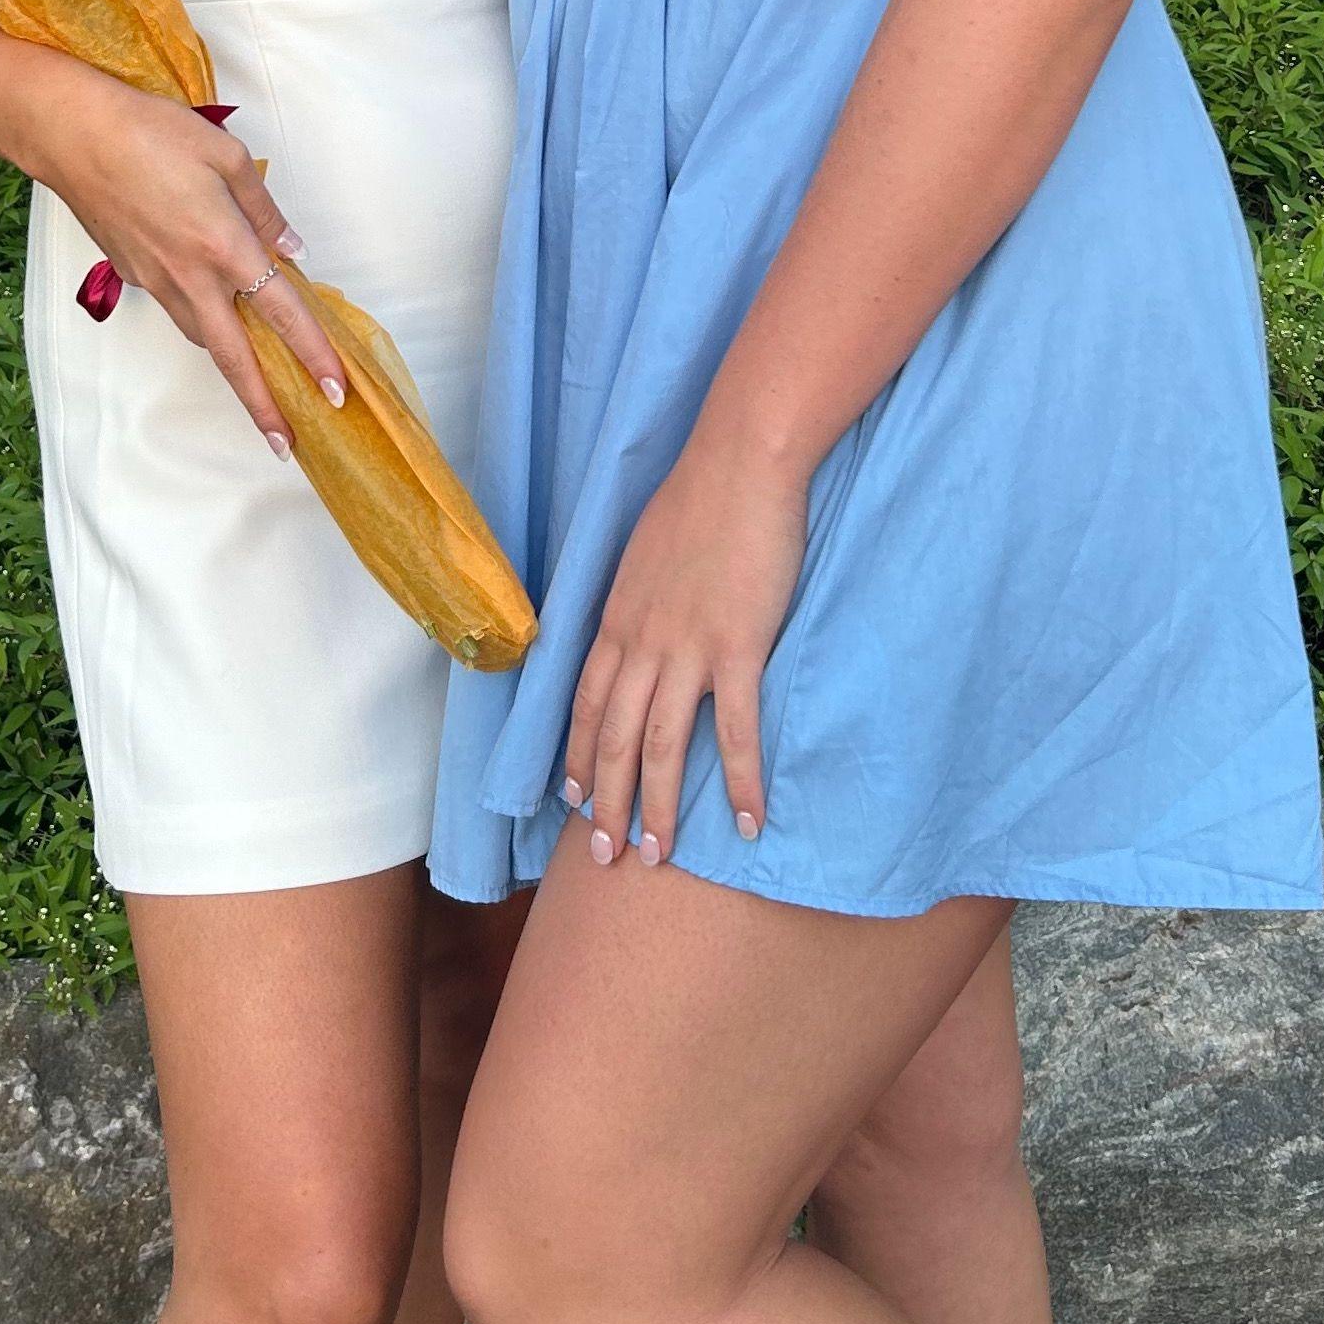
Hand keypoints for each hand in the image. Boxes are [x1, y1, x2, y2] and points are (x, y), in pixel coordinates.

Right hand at [36, 67, 347, 456]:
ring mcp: (157, 281)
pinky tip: (215, 313)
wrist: (73, 136)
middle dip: (263, 406)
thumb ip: (264, 208)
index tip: (335, 390)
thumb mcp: (225, 155)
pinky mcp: (132, 275)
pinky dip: (202, 323)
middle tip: (287, 442)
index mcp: (225, 246)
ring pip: (203, 336)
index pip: (282, 312)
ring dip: (232, 366)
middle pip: (234, 358)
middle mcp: (192, 277)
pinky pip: (178, 310)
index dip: (313, 354)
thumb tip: (291, 249)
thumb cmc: (150, 133)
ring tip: (259, 385)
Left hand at [562, 436, 805, 869]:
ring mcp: (687, 649)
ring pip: (660, 747)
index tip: (573, 799)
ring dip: (658, 809)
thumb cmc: (698, 499)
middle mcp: (640, 642)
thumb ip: (638, 599)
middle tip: (604, 857)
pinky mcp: (738, 649)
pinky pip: (737, 732)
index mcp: (616, 619)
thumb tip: (638, 626)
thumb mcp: (644, 553)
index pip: (584, 703)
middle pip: (612, 739)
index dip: (577, 756)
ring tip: (657, 858)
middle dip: (605, 803)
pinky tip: (750, 821)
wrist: (739, 464)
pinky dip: (742, 783)